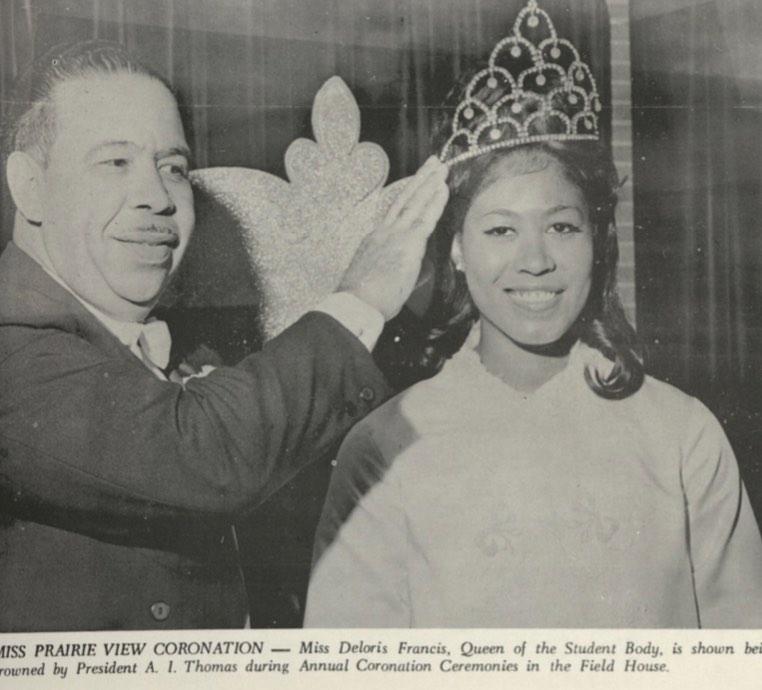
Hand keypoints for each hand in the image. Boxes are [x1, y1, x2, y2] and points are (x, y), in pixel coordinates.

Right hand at [339, 156, 448, 320]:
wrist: (356, 302)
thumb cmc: (362, 299)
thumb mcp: (371, 277)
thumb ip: (384, 268)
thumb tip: (392, 272)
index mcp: (375, 239)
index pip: (395, 212)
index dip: (407, 195)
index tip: (417, 182)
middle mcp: (384, 232)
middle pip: (404, 199)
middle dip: (420, 179)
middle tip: (432, 163)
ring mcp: (395, 235)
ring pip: (414, 202)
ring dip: (430, 183)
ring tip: (441, 168)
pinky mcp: (408, 244)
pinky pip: (425, 218)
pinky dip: (435, 201)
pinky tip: (443, 188)